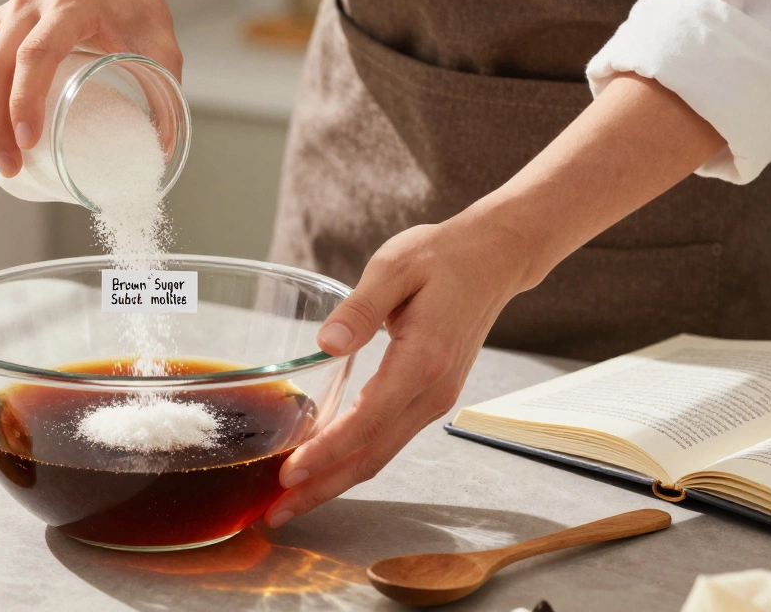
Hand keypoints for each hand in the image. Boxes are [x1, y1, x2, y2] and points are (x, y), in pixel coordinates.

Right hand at [0, 0, 180, 176]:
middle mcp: (29, 5)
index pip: (36, 53)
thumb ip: (167, 94)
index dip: (26, 100)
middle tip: (11, 166)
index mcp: (70, 5)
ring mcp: (5, 14)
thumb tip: (161, 153)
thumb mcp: (162, 45)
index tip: (28, 141)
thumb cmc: (135, 9)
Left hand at [265, 220, 533, 527]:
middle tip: (277, 512)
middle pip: (371, 456)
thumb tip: (329, 342)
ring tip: (292, 500)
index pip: (366, 422)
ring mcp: (433, 399)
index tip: (289, 473)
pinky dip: (353, 459)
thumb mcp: (395, 265)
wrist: (493, 259)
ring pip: (379, 454)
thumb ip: (361, 306)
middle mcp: (430, 392)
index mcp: (420, 362)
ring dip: (335, 480)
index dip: (326, 453)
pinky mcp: (429, 396)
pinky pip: (386, 439)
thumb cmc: (442, 257)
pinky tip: (324, 464)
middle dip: (323, 488)